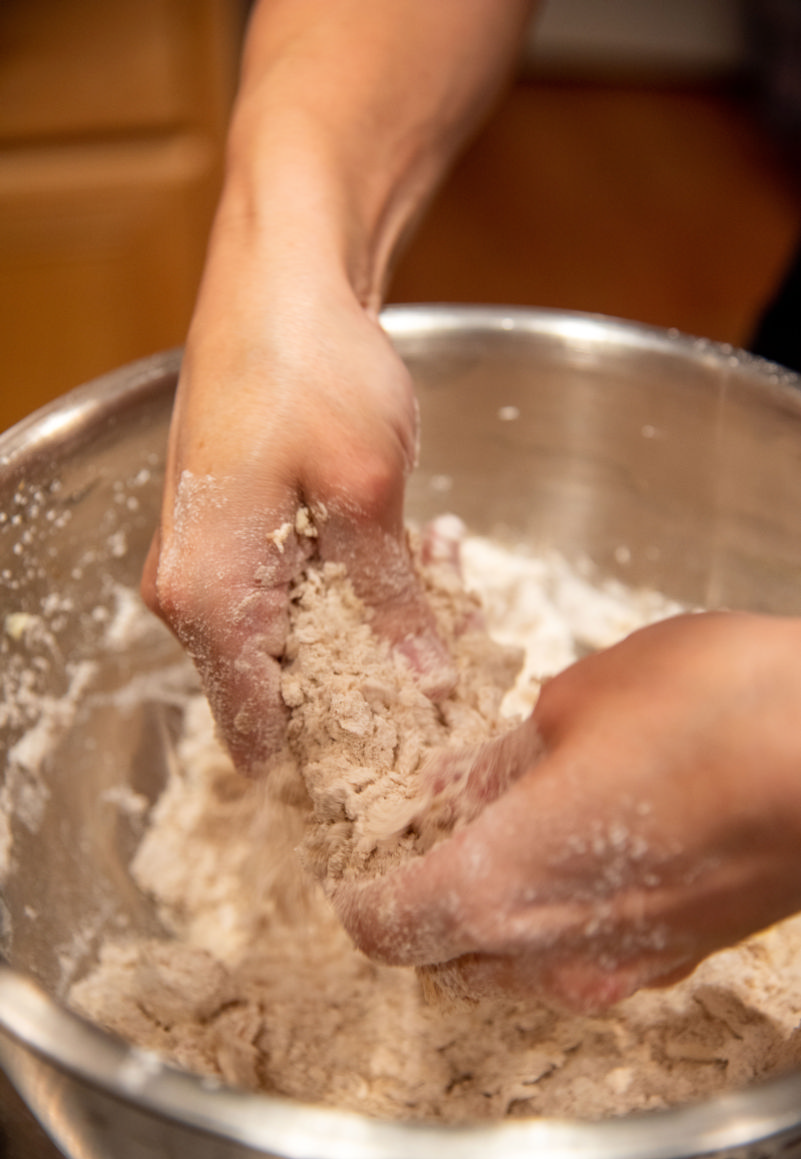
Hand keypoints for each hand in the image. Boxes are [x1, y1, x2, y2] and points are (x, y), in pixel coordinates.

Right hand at [142, 249, 444, 773]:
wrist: (277, 277)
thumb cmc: (308, 368)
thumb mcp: (367, 490)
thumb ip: (391, 599)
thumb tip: (423, 685)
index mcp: (206, 599)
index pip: (260, 727)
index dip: (336, 754)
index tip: (406, 759)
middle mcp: (188, 596)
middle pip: (277, 689)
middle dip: (365, 684)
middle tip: (446, 658)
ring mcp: (204, 563)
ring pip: (291, 640)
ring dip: (365, 630)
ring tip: (439, 586)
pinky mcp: (229, 534)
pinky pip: (288, 593)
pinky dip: (348, 589)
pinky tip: (410, 554)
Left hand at [334, 611, 800, 1010]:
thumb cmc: (715, 710)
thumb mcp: (578, 701)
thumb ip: (503, 757)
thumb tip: (462, 783)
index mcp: (501, 887)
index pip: (389, 928)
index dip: (360, 895)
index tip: (358, 862)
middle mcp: (553, 955)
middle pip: (448, 957)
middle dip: (425, 902)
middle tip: (429, 834)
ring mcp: (622, 969)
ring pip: (516, 963)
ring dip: (493, 911)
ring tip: (508, 829)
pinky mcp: (677, 959)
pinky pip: (582, 955)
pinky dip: (556, 914)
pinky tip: (579, 843)